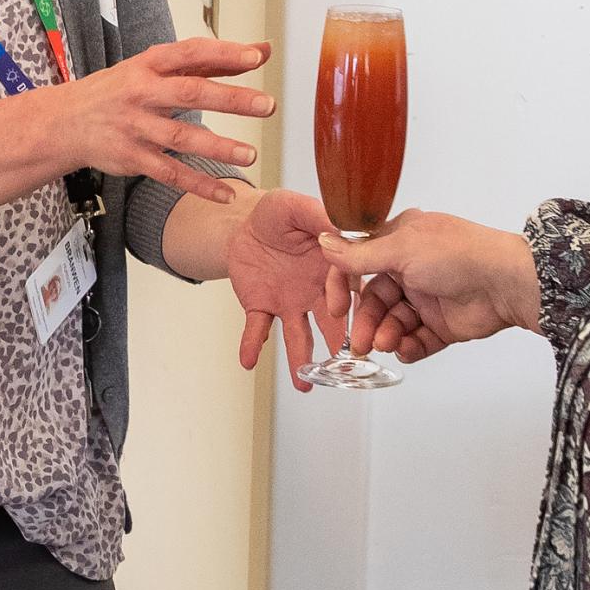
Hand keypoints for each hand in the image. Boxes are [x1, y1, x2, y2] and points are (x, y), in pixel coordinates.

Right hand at [44, 39, 272, 203]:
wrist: (65, 121)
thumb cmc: (119, 89)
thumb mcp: (157, 67)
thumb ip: (211, 61)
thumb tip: (262, 49)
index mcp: (149, 64)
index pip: (190, 53)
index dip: (223, 53)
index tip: (256, 56)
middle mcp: (142, 92)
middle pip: (190, 93)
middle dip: (230, 99)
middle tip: (266, 105)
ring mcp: (136, 127)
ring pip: (180, 138)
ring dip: (217, 147)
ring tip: (249, 154)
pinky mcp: (132, 158)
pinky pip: (169, 173)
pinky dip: (198, 185)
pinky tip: (225, 193)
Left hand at [229, 190, 344, 392]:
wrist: (244, 224)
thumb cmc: (277, 214)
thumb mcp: (295, 206)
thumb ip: (317, 217)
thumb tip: (338, 228)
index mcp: (331, 268)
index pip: (344, 287)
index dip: (343, 299)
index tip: (342, 311)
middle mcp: (315, 292)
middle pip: (330, 321)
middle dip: (336, 343)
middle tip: (343, 367)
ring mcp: (289, 303)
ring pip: (297, 336)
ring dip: (300, 359)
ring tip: (303, 384)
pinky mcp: (261, 308)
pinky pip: (256, 329)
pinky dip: (251, 344)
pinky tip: (248, 360)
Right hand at [318, 211, 540, 362]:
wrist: (505, 283)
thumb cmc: (459, 254)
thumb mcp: (401, 249)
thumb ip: (360, 255)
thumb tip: (325, 242)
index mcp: (400, 241)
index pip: (359, 264)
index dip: (344, 285)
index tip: (336, 307)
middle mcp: (411, 268)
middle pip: (374, 300)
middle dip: (366, 322)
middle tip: (360, 342)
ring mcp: (427, 297)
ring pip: (393, 322)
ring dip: (386, 334)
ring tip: (388, 344)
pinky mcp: (442, 324)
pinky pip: (417, 340)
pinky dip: (409, 347)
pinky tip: (407, 349)